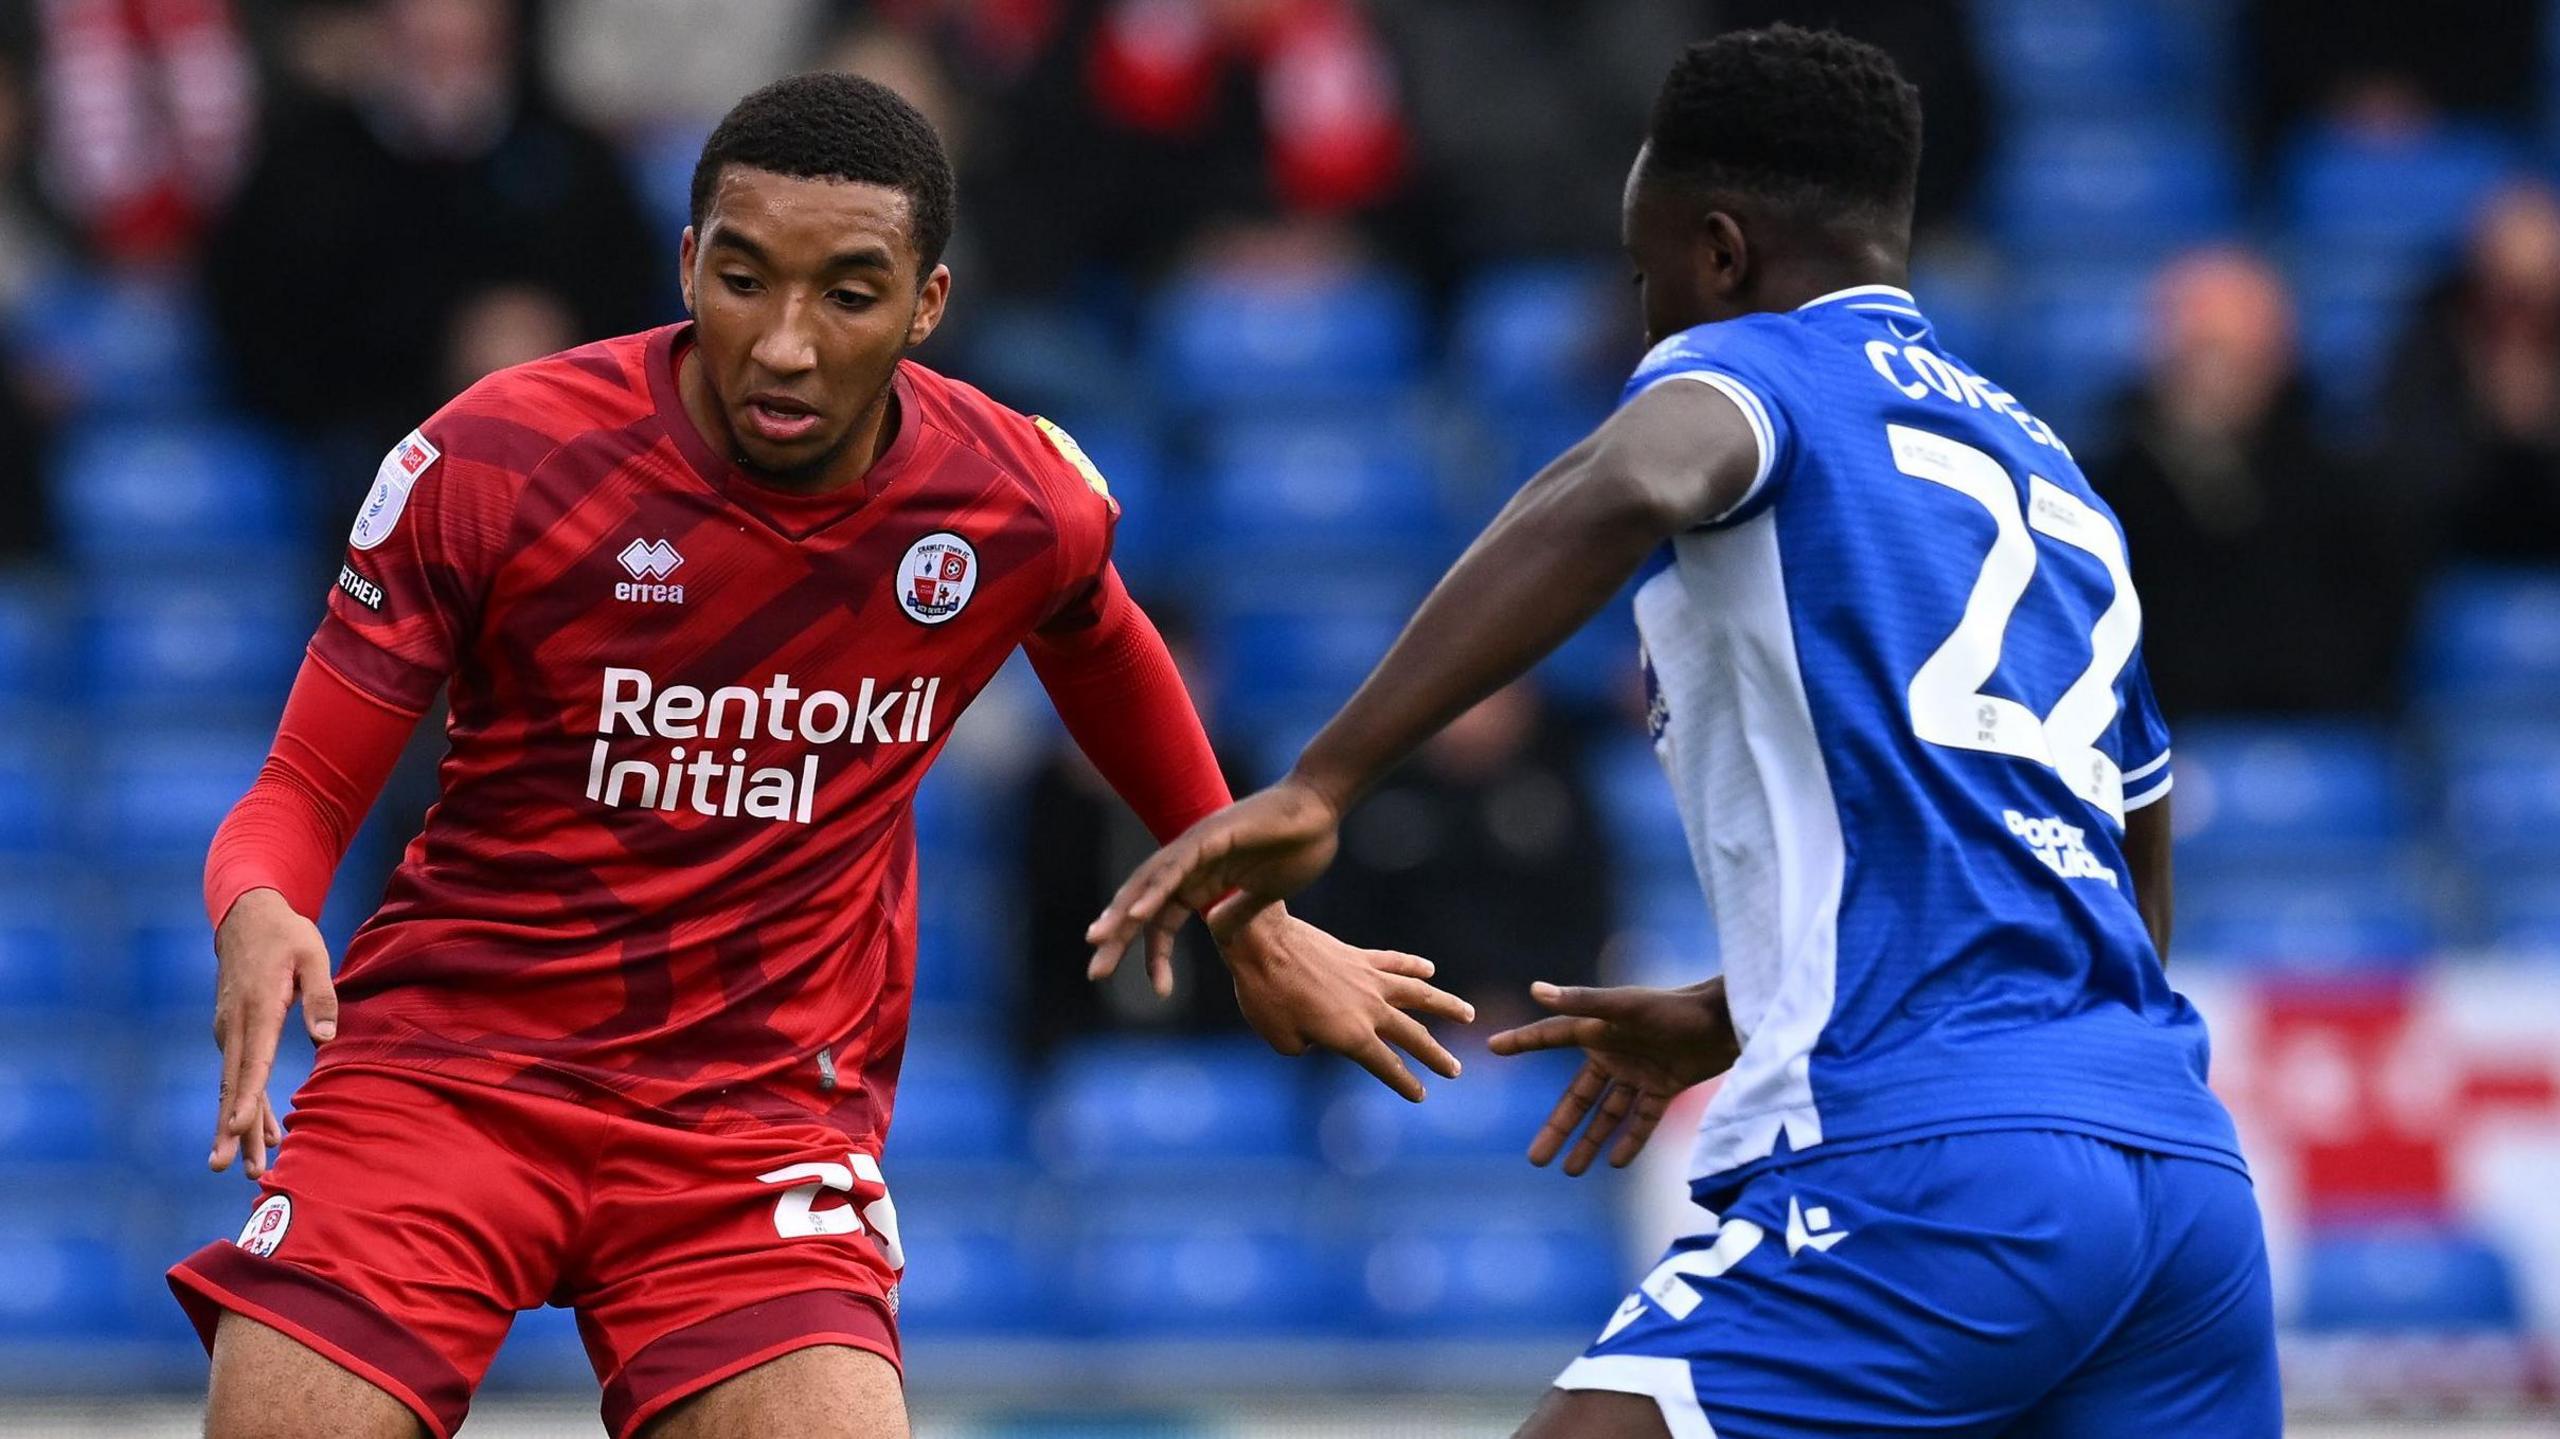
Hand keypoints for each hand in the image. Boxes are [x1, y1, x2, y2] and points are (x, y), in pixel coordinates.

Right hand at [210, 888, 337, 1178]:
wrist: (247, 917)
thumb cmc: (287, 935)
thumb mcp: (312, 955)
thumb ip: (320, 996)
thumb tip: (325, 1039)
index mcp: (258, 1009)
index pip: (252, 1061)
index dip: (244, 1099)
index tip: (237, 1129)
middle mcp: (236, 1026)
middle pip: (233, 1085)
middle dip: (231, 1129)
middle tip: (226, 1168)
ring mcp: (229, 1031)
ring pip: (233, 1086)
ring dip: (239, 1127)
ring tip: (248, 1169)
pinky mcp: (233, 1033)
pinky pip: (240, 1075)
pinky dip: (248, 1105)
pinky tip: (262, 1135)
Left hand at [1085, 777, 1344, 988]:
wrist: (1322, 809)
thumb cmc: (1300, 844)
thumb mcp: (1265, 892)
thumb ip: (1239, 909)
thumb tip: (1217, 929)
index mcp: (1203, 880)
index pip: (1164, 920)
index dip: (1155, 954)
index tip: (1159, 990)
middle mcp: (1191, 863)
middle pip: (1143, 903)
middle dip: (1118, 938)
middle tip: (1096, 973)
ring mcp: (1197, 846)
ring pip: (1148, 884)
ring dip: (1121, 914)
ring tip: (1098, 943)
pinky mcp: (1210, 836)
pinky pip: (1175, 868)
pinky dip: (1153, 890)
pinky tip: (1134, 913)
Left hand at [1209, 904, 1474, 1100]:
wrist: (1263, 943)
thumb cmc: (1266, 995)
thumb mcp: (1281, 1039)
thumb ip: (1307, 1045)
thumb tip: (1318, 1034)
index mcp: (1352, 1036)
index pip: (1386, 1066)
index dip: (1406, 1083)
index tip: (1422, 1095)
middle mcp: (1369, 1008)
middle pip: (1413, 1035)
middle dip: (1436, 1055)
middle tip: (1456, 1069)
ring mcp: (1369, 978)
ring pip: (1418, 994)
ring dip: (1446, 1005)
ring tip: (1468, 1014)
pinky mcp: (1360, 956)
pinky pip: (1395, 962)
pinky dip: (1414, 965)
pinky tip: (1429, 968)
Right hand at [1487, 978, 1737, 1175]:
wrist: (1729, 1020)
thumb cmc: (1675, 1008)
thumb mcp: (1626, 1006)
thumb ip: (1583, 1002)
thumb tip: (1536, 989)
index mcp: (1598, 1030)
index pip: (1551, 1037)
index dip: (1523, 1042)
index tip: (1493, 1047)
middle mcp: (1613, 1052)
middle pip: (1576, 1098)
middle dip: (1557, 1129)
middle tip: (1534, 1160)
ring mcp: (1639, 1072)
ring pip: (1607, 1115)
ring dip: (1590, 1142)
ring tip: (1568, 1171)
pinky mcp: (1666, 1086)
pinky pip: (1642, 1119)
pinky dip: (1630, 1140)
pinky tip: (1614, 1163)